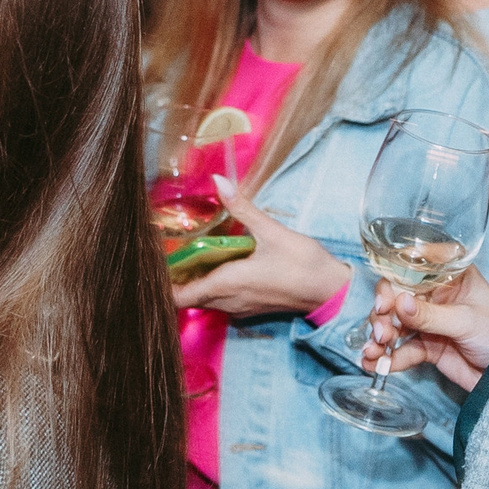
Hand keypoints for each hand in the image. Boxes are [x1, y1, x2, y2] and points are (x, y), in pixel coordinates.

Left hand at [171, 177, 350, 317]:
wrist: (332, 291)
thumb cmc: (303, 263)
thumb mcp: (271, 231)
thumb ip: (242, 208)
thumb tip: (219, 181)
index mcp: (227, 284)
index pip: (179, 297)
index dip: (162, 284)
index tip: (155, 263)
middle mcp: (228, 301)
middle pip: (188, 297)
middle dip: (176, 278)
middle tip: (169, 251)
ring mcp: (240, 308)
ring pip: (205, 299)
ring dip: (195, 281)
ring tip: (189, 254)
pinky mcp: (251, 308)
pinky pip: (221, 300)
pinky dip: (212, 286)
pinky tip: (218, 264)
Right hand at [361, 267, 488, 390]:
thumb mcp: (467, 321)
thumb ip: (431, 315)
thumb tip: (398, 302)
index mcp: (450, 277)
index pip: (412, 270)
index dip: (393, 281)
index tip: (385, 300)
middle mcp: (436, 296)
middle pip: (396, 297)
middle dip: (383, 315)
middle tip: (382, 333)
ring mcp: (429, 322)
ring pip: (394, 324)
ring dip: (380, 338)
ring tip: (374, 352)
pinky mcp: (427, 347)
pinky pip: (401, 350)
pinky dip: (386, 358)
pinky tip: (373, 364)